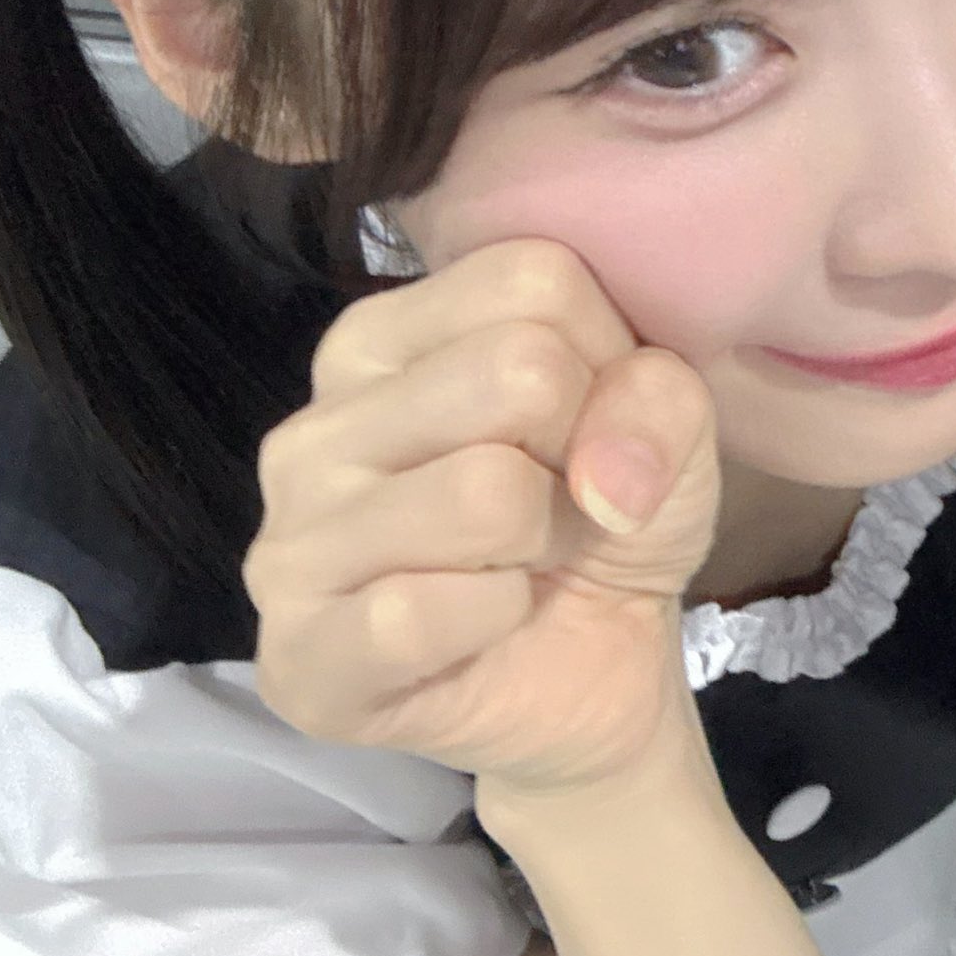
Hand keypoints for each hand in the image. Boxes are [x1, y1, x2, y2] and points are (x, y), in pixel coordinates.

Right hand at [248, 239, 721, 800]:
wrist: (592, 676)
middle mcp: (314, 426)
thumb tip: (604, 473)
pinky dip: (494, 620)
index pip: (532, 278)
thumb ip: (658, 399)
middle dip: (581, 452)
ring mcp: (288, 544)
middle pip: (516, 369)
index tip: (592, 421)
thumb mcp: (667, 430)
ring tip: (521, 563)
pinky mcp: (296, 659)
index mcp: (382, 338)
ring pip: (482, 492)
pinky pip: (418, 614)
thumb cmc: (604, 518)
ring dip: (544, 541)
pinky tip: (482, 626)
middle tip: (559, 505)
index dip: (608, 355)